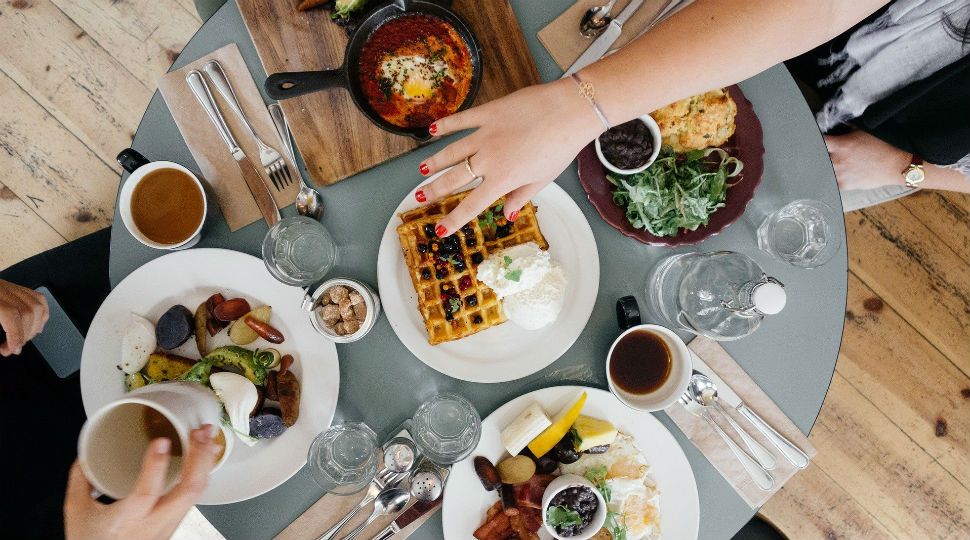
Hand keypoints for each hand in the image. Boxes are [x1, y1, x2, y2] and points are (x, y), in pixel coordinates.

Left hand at [0, 279, 48, 355]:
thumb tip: (6, 348)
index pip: (11, 314)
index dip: (16, 334)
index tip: (14, 349)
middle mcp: (2, 289)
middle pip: (27, 311)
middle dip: (26, 334)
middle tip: (15, 347)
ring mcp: (9, 287)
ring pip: (37, 304)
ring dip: (35, 326)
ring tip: (25, 338)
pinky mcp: (14, 288)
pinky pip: (38, 298)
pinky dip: (42, 314)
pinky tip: (35, 325)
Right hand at [64, 426, 220, 539]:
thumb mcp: (77, 512)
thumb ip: (81, 480)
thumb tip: (85, 454)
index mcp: (128, 520)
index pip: (146, 493)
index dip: (155, 466)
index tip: (161, 441)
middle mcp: (154, 523)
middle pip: (187, 492)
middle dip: (198, 458)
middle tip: (199, 433)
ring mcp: (169, 525)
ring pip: (196, 494)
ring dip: (205, 462)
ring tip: (208, 437)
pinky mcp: (176, 524)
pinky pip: (195, 497)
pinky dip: (202, 473)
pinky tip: (206, 457)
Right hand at [417, 79, 601, 235]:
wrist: (568, 112)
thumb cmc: (561, 148)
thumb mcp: (543, 180)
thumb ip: (521, 197)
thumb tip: (508, 214)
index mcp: (503, 180)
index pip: (471, 205)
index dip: (454, 219)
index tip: (440, 230)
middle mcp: (488, 159)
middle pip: (454, 178)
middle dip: (435, 190)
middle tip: (420, 197)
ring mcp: (485, 134)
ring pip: (451, 151)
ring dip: (434, 162)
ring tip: (420, 170)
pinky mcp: (488, 113)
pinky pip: (461, 121)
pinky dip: (445, 125)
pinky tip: (432, 130)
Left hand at [824, 130, 911, 191]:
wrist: (897, 165)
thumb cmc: (884, 147)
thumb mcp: (864, 131)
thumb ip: (847, 131)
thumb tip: (839, 127)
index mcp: (840, 145)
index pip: (819, 140)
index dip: (816, 138)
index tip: (815, 139)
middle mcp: (837, 161)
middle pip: (819, 157)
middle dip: (821, 154)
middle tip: (825, 153)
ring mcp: (840, 174)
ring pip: (824, 171)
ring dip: (827, 167)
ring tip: (833, 165)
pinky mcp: (845, 185)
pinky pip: (832, 182)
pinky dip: (834, 178)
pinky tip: (838, 174)